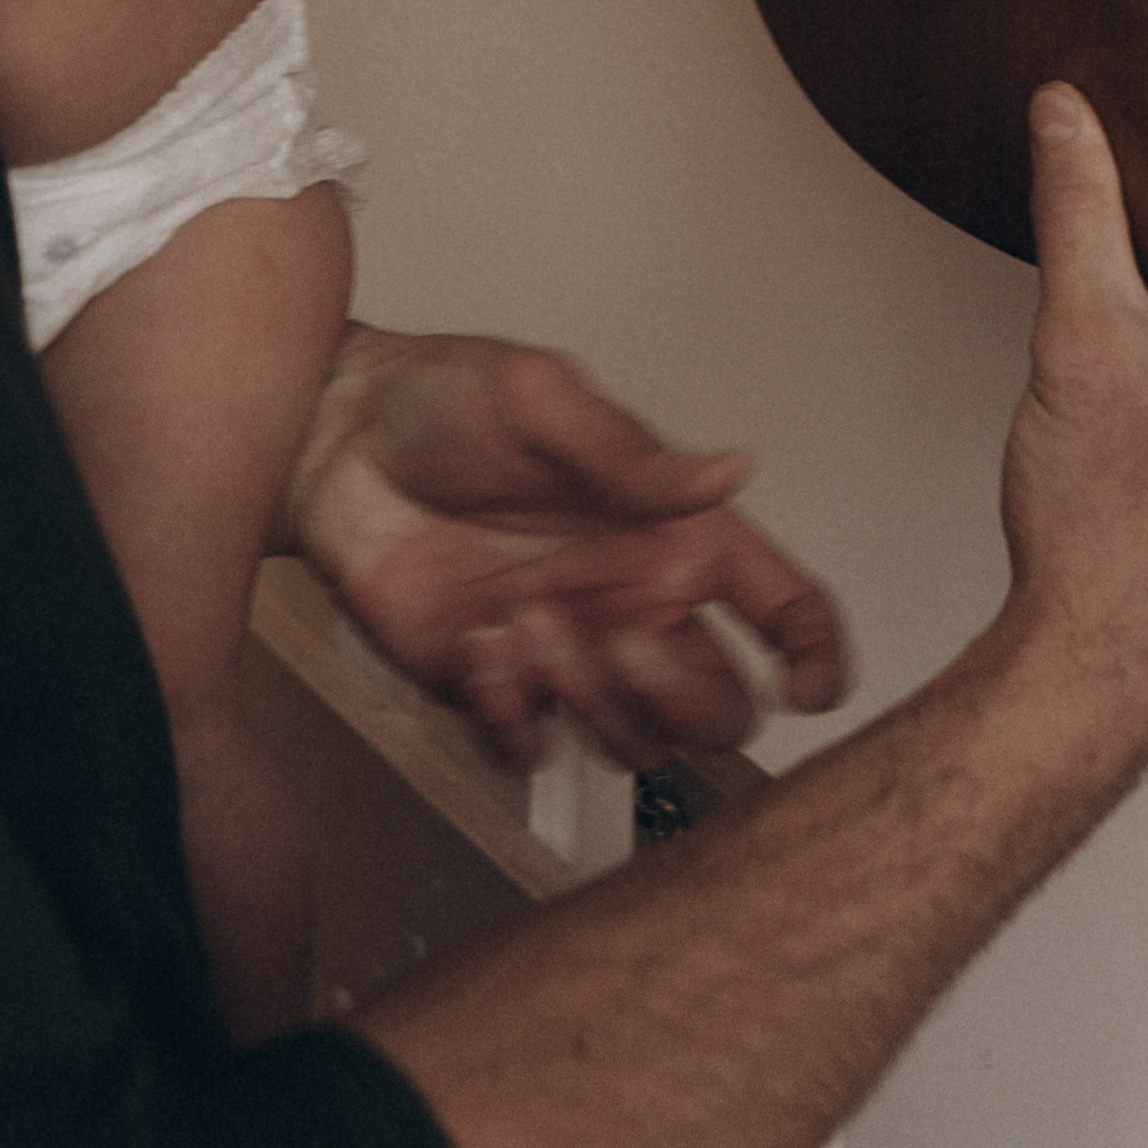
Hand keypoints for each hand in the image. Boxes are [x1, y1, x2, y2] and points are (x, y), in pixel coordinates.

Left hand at [283, 323, 851, 771]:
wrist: (330, 441)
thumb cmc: (439, 398)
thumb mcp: (541, 398)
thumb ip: (633, 453)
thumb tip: (730, 469)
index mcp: (669, 533)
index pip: (783, 607)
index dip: (817, 654)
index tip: (809, 688)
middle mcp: (632, 600)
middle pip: (719, 707)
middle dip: (685, 694)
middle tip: (621, 635)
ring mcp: (568, 653)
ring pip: (635, 742)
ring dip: (590, 697)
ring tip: (526, 621)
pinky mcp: (494, 690)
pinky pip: (533, 749)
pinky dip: (513, 716)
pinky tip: (480, 646)